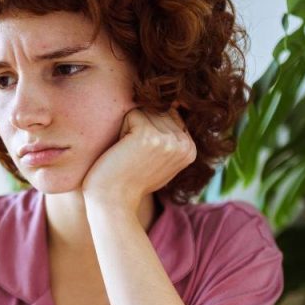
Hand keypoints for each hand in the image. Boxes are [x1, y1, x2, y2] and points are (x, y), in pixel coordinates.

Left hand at [81, 104, 196, 217]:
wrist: (114, 201)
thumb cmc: (132, 180)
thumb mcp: (162, 160)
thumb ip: (171, 137)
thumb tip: (175, 103)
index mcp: (190, 149)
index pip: (169, 114)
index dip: (150, 131)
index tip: (145, 157)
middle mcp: (183, 144)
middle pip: (158, 110)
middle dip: (140, 128)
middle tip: (135, 156)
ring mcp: (168, 140)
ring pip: (145, 110)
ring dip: (130, 129)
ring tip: (130, 154)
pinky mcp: (149, 136)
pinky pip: (132, 114)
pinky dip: (121, 130)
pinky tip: (123, 152)